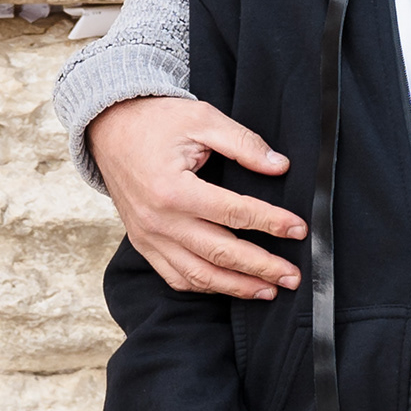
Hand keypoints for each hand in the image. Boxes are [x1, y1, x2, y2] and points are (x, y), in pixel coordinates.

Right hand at [93, 96, 303, 296]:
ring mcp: (148, 237)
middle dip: (262, 268)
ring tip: (269, 290)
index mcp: (173, 190)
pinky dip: (204, 286)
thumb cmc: (156, 121)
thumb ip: (243, 143)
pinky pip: (175, 276)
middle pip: (220, 253)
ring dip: (237, 286)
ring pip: (198, 274)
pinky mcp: (143, 243)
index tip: (300, 229)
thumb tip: (280, 167)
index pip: (235, 214)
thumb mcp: (202, 119)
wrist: (110, 128)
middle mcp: (159, 221)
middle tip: (293, 276)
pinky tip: (229, 287)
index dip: (272, 223)